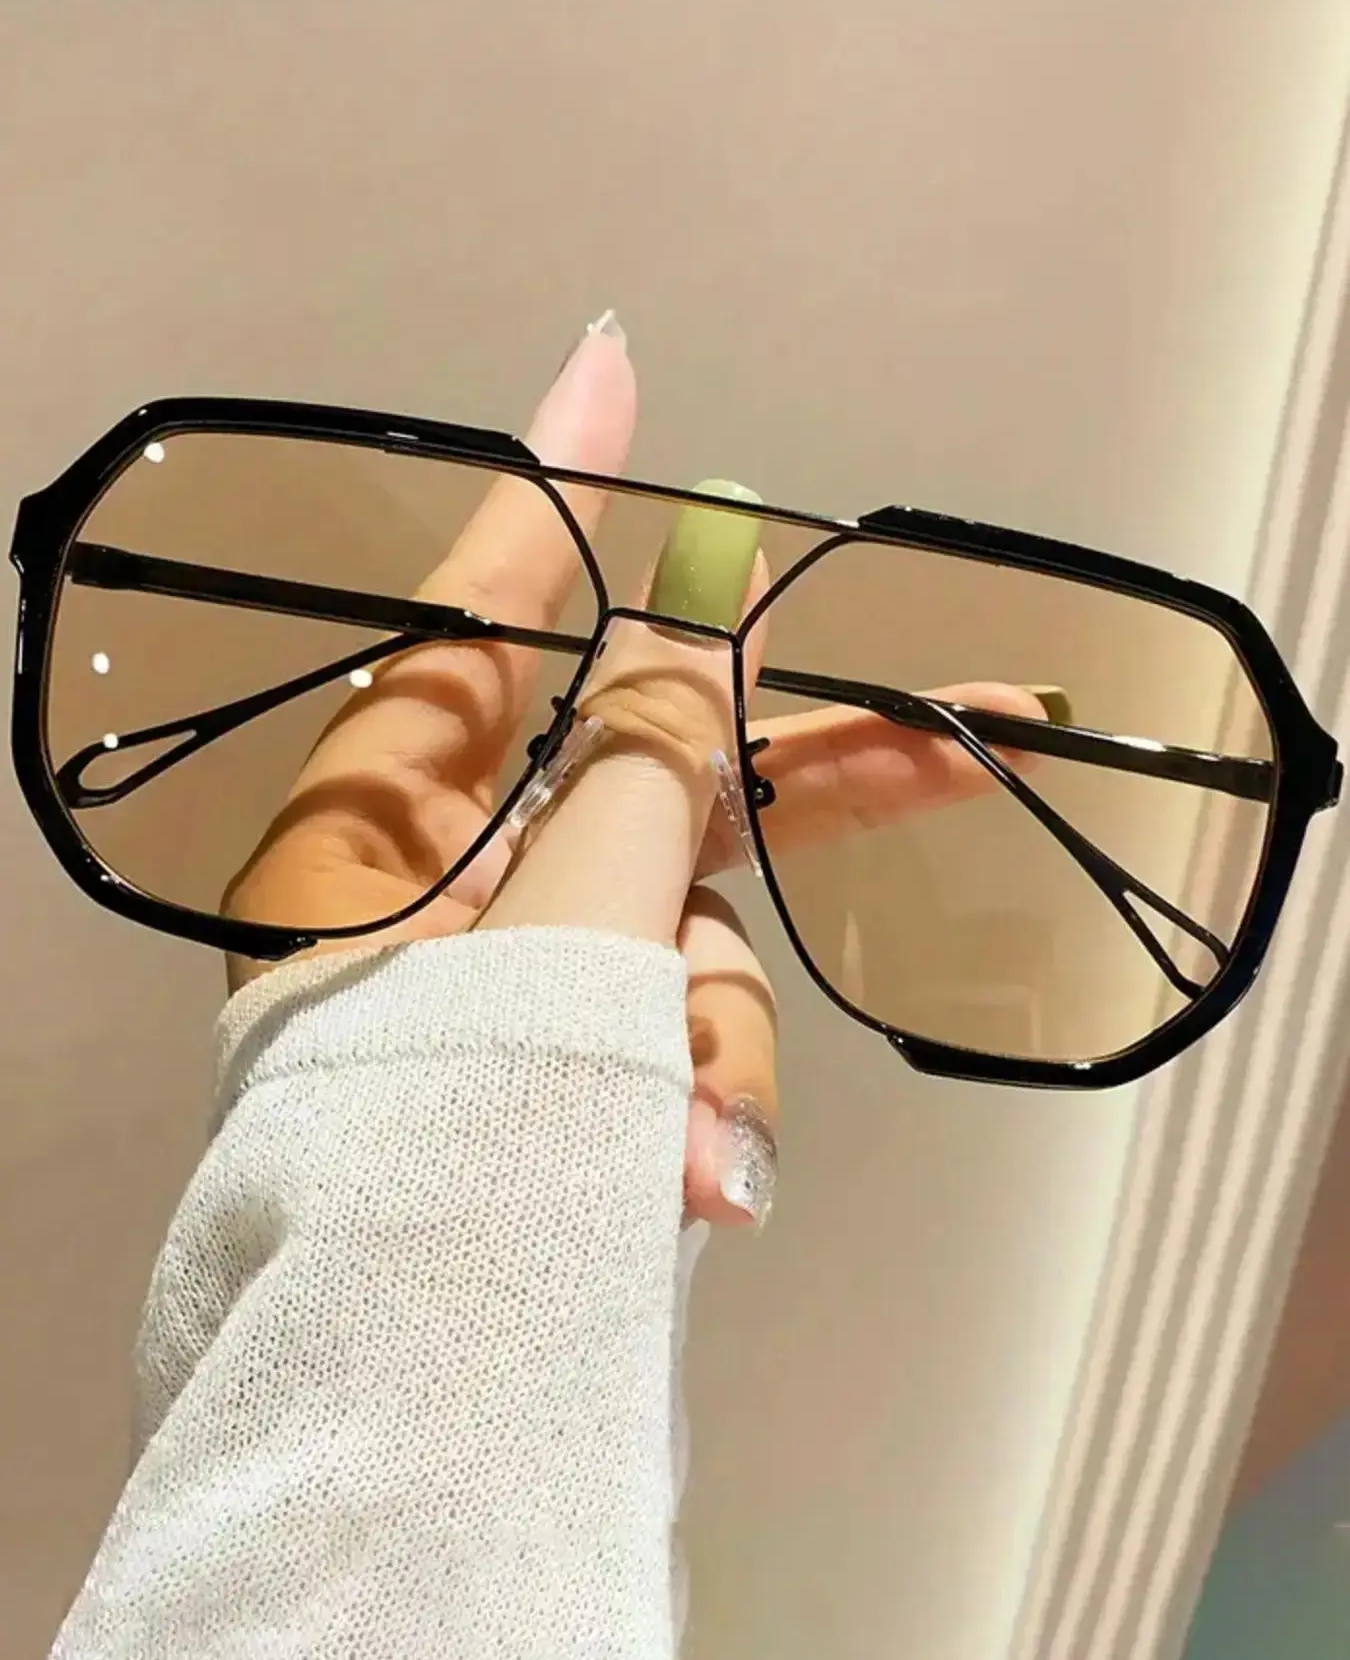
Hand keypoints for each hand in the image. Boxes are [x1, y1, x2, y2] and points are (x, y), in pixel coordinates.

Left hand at [225, 317, 1035, 1225]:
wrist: (417, 1405)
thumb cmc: (456, 1136)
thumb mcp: (564, 923)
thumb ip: (641, 759)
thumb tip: (689, 608)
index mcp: (378, 828)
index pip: (479, 617)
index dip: (559, 491)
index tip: (609, 364)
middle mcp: (445, 888)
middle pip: (646, 770)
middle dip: (802, 774)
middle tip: (976, 726)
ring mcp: (521, 986)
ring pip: (692, 933)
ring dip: (720, 1028)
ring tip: (693, 1141)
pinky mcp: (579, 1070)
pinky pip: (679, 1036)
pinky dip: (704, 1096)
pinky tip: (699, 1184)